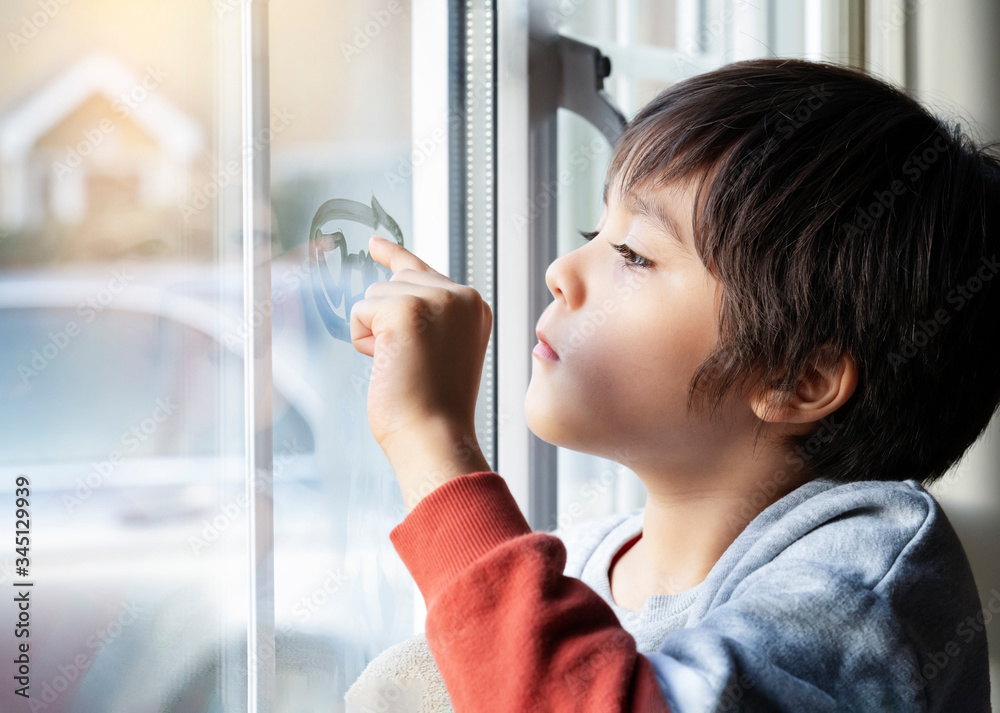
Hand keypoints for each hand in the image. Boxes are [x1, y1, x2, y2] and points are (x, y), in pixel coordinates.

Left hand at [349, 236, 492, 508]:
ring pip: (374, 296)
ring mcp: (435, 299)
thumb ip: (428, 317)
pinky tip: (388, 363)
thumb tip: (387, 286)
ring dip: (375, 334)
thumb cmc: (433, 407)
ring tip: (402, 367)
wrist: (435, 437)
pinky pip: (360, 311)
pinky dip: (363, 341)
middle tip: (409, 364)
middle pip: (395, 283)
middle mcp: (461, 296)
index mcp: (474, 306)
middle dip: (386, 322)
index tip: (375, 244)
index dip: (394, 258)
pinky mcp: (406, 310)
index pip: (423, 270)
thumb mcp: (441, 350)